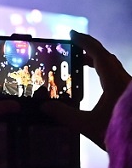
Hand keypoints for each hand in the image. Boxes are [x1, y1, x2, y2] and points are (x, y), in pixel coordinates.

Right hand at [42, 30, 131, 149]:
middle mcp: (124, 80)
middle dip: (89, 50)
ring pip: (113, 67)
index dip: (84, 42)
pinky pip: (116, 76)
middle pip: (107, 58)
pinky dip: (104, 73)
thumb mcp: (86, 125)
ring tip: (82, 63)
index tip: (71, 34)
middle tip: (74, 47)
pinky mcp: (129, 96)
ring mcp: (128, 88)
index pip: (98, 54)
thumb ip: (64, 115)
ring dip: (97, 62)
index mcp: (115, 81)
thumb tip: (44, 107)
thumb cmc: (117, 132)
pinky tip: (98, 83)